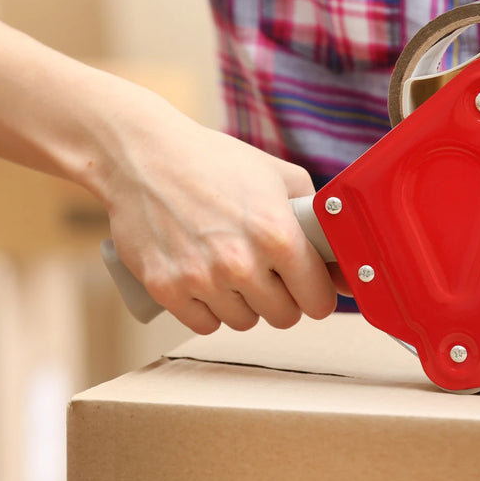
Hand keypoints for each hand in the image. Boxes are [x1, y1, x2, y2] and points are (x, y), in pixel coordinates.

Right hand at [100, 97, 337, 333]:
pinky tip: (206, 284)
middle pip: (283, 317)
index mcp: (276, 234)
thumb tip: (336, 253)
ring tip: (231, 271)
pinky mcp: (165, 288)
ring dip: (244, 304)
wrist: (143, 155)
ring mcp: (201, 279)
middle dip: (281, 298)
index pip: (317, 300)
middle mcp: (241, 263)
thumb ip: (312, 213)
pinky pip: (203, 324)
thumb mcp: (277, 174)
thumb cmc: (210, 160)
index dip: (317, 294)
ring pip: (243, 322)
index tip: (309, 289)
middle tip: (268, 275)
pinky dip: (208, 310)